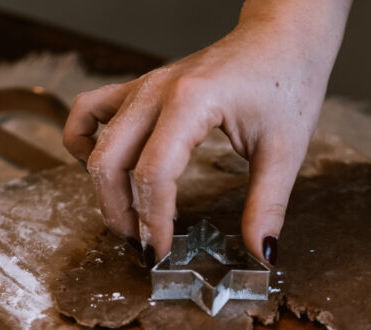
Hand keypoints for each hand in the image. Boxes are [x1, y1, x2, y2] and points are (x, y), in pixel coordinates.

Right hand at [62, 0, 347, 265]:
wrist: (283, 35)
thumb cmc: (287, 80)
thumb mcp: (285, 149)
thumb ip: (268, 205)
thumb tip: (262, 253)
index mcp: (190, 102)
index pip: (153, 173)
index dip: (153, 221)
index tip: (162, 252)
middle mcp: (156, 91)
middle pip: (111, 162)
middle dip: (121, 213)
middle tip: (144, 245)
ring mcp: (144, 87)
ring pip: (96, 143)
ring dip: (103, 188)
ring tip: (128, 219)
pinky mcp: (141, 88)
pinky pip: (90, 109)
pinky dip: (83, 139)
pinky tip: (101, 166)